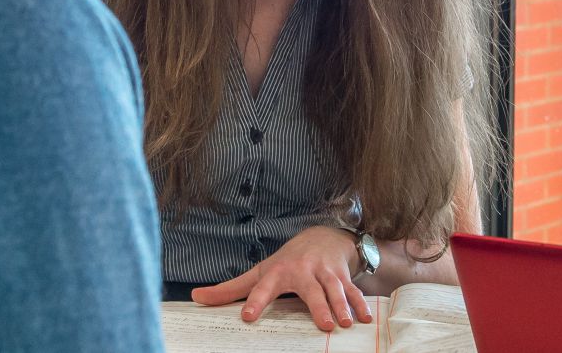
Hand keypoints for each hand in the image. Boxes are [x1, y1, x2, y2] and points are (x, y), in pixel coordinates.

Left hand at [189, 225, 373, 331]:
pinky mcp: (342, 275)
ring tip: (346, 323)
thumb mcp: (259, 271)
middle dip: (318, 306)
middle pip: (310, 290)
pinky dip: (361, 303)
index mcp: (278, 273)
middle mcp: (303, 271)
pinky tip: (365, 319)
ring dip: (342, 305)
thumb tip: (196, 297)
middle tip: (324, 324)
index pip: (263, 288)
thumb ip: (230, 289)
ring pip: (335, 289)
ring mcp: (325, 272)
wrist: (322, 236)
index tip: (247, 316)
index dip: (255, 302)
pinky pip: (353, 289)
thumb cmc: (286, 260)